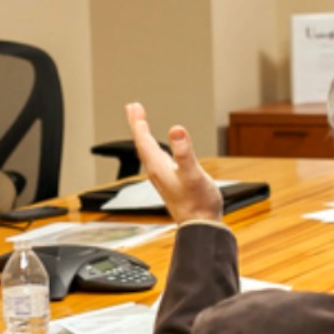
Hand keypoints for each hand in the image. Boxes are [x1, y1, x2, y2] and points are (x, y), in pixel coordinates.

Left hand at [125, 102, 221, 222]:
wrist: (200, 227)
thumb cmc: (198, 203)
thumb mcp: (193, 174)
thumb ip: (184, 152)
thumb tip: (176, 130)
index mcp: (158, 167)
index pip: (143, 140)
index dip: (138, 122)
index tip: (134, 107)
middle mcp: (157, 172)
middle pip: (142, 144)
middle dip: (137, 125)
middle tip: (132, 108)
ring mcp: (162, 178)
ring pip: (148, 151)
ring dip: (144, 135)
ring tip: (141, 123)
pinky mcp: (170, 182)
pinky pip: (156, 159)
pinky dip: (154, 148)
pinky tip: (158, 149)